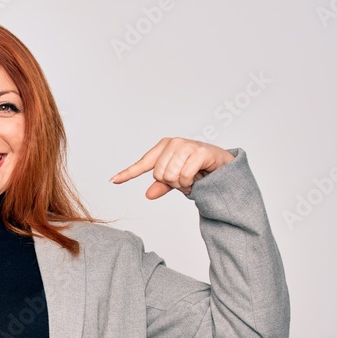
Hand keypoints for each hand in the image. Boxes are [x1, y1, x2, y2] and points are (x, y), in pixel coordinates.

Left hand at [109, 138, 233, 199]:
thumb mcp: (176, 180)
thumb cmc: (198, 170)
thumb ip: (161, 186)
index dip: (127, 173)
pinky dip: (191, 182)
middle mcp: (174, 143)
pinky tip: (200, 177)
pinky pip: (185, 176)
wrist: (224, 167)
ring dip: (183, 184)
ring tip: (193, 177)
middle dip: (172, 183)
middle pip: (159, 174)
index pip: (142, 163)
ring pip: (171, 176)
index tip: (112, 181)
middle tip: (185, 179)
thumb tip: (148, 195)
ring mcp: (187, 145)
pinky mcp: (200, 151)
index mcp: (164, 147)